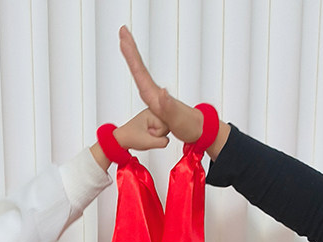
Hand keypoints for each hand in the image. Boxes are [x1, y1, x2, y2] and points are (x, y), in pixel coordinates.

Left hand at [114, 108, 169, 150]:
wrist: (122, 139)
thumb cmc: (130, 137)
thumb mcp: (148, 142)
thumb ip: (163, 142)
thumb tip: (168, 140)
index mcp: (151, 112)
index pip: (167, 125)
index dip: (158, 134)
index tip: (148, 133)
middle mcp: (153, 112)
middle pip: (167, 126)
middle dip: (158, 134)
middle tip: (147, 134)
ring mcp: (153, 116)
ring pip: (165, 129)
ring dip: (157, 135)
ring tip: (147, 135)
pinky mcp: (153, 121)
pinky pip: (162, 130)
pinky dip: (156, 135)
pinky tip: (148, 135)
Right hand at [118, 25, 229, 156]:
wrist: (200, 129)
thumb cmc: (189, 125)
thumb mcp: (177, 118)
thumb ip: (169, 106)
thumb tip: (162, 92)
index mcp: (155, 96)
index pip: (140, 72)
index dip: (131, 56)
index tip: (124, 40)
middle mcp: (154, 93)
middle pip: (139, 68)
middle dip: (130, 50)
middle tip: (122, 31)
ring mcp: (156, 96)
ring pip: (140, 73)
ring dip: (133, 58)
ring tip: (125, 44)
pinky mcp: (157, 101)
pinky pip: (144, 82)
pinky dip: (138, 72)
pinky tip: (136, 69)